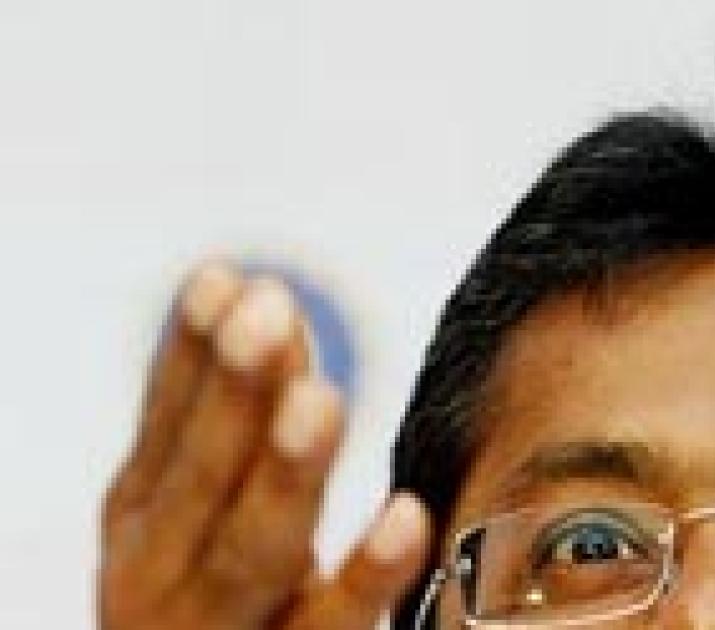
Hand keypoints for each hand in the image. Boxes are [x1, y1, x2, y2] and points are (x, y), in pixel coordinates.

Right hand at [100, 262, 431, 629]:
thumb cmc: (215, 598)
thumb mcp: (210, 507)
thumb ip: (243, 417)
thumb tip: (272, 304)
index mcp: (144, 524)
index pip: (165, 428)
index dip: (189, 357)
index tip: (224, 280)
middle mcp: (162, 579)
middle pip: (200, 482)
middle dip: (232, 396)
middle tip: (265, 316)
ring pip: (253, 551)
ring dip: (285, 473)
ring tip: (319, 400)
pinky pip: (333, 625)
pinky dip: (366, 574)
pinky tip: (406, 515)